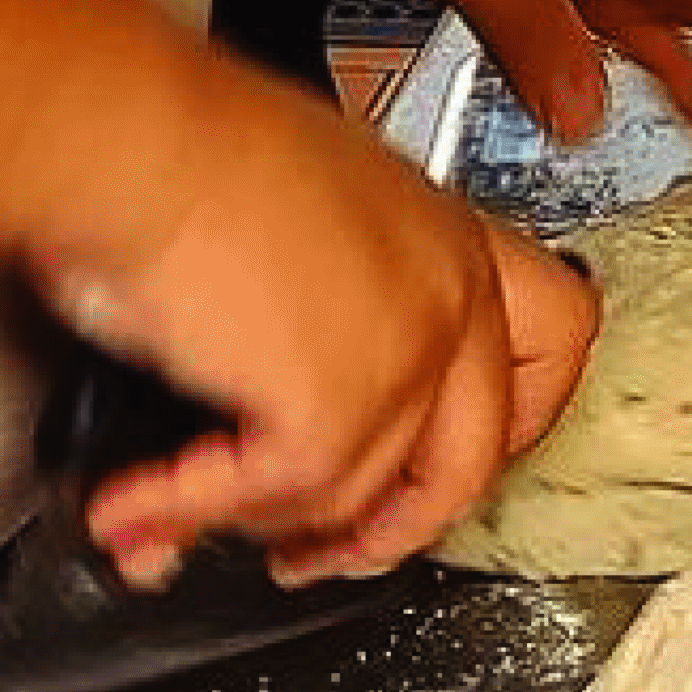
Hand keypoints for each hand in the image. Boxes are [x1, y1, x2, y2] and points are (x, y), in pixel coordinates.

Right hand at [47, 67, 601, 585]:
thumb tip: (267, 398)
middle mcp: (450, 294)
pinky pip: (274, 500)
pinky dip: (189, 510)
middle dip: (390, 529)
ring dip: (260, 523)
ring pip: (362, 499)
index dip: (512, 420)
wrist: (143, 141)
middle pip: (474, 457)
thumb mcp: (305, 209)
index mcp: (449, 238)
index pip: (555, 339)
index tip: (449, 458)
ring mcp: (408, 357)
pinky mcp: (338, 411)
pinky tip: (135, 503)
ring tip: (181, 516)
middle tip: (320, 551)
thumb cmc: (193, 147)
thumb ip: (319, 311)